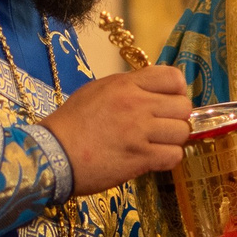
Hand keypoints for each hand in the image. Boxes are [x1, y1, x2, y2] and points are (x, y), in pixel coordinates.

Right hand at [41, 68, 190, 194]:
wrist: (53, 154)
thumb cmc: (71, 124)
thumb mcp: (97, 91)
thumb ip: (128, 87)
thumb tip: (153, 91)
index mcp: (126, 84)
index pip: (174, 78)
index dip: (177, 91)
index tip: (169, 102)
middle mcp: (136, 104)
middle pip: (184, 107)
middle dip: (177, 118)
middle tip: (162, 127)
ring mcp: (139, 132)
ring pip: (182, 132)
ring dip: (173, 140)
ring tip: (156, 144)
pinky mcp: (140, 158)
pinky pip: (174, 156)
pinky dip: (167, 159)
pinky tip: (153, 159)